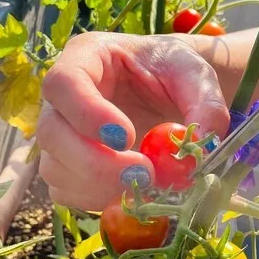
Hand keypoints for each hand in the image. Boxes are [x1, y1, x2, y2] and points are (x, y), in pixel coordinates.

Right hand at [38, 32, 229, 209]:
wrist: (174, 92)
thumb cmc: (177, 72)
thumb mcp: (197, 76)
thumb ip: (206, 105)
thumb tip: (201, 150)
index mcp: (85, 57)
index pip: (63, 83)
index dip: (88, 114)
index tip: (127, 137)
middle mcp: (62, 98)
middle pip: (51, 133)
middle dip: (95, 163)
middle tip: (144, 174)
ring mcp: (61, 135)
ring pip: (54, 169)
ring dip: (99, 187)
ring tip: (147, 184)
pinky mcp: (69, 166)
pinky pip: (66, 193)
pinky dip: (99, 200)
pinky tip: (133, 193)